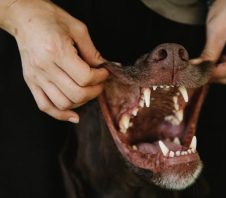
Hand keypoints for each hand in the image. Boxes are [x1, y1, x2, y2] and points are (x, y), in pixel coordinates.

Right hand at [1, 0, 108, 122]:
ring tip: (88, 91)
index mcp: (57, 51)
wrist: (25, 18)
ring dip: (81, 101)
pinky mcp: (31, 82)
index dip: (100, 77)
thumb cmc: (51, 19)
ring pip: (63, 103)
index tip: (104, 72)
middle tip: (99, 83)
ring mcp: (36, 77)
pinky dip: (61, 114)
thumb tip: (107, 67)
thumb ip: (93, 52)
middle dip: (95, 91)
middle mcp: (45, 67)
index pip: (85, 77)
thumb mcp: (78, 29)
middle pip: (76, 93)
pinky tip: (74, 114)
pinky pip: (45, 106)